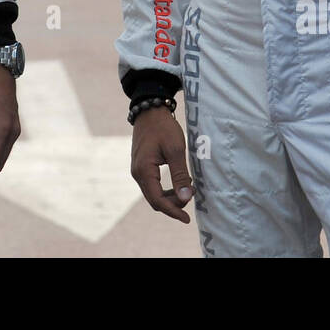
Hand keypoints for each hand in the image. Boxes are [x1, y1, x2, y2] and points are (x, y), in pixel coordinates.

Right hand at [129, 106, 193, 222]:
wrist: (150, 110)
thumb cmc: (163, 128)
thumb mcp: (175, 150)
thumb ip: (180, 175)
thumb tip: (185, 198)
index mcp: (144, 170)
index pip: (158, 200)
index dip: (173, 211)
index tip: (187, 218)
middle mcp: (137, 173)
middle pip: (155, 200)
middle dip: (173, 204)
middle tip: (192, 194)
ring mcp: (138, 170)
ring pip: (154, 194)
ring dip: (170, 196)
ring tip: (188, 188)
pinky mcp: (141, 167)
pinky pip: (152, 186)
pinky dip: (166, 189)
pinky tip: (179, 183)